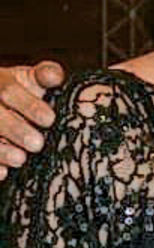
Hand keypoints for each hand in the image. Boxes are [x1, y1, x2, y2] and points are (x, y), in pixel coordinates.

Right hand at [0, 61, 64, 178]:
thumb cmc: (20, 91)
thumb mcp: (30, 78)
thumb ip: (45, 74)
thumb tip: (55, 76)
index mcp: (0, 82)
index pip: (9, 90)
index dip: (28, 105)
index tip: (49, 120)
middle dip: (15, 129)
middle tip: (37, 144)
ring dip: (1, 150)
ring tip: (20, 159)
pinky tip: (2, 172)